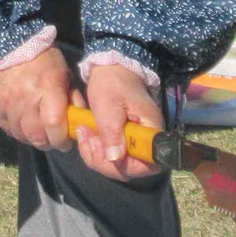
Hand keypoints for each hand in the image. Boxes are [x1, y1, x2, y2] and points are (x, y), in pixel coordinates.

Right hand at [0, 45, 73, 151]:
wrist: (11, 46)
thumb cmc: (44, 60)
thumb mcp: (64, 75)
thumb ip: (72, 100)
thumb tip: (79, 122)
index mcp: (48, 88)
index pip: (54, 125)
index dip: (61, 140)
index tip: (66, 142)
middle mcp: (26, 99)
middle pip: (37, 136)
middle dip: (48, 142)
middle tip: (53, 138)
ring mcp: (8, 104)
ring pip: (22, 136)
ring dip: (33, 138)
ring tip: (39, 131)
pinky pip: (8, 129)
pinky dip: (18, 131)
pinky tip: (24, 124)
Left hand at [72, 64, 164, 182]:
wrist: (110, 67)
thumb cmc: (112, 84)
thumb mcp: (108, 107)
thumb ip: (112, 133)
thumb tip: (115, 160)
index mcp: (151, 130)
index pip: (150, 164)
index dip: (127, 166)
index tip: (107, 152)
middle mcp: (146, 139)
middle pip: (131, 168)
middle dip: (104, 161)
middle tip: (88, 139)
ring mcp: (134, 140)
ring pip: (117, 164)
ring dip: (96, 155)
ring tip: (84, 134)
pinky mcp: (122, 139)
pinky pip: (110, 155)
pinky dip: (95, 150)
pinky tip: (86, 135)